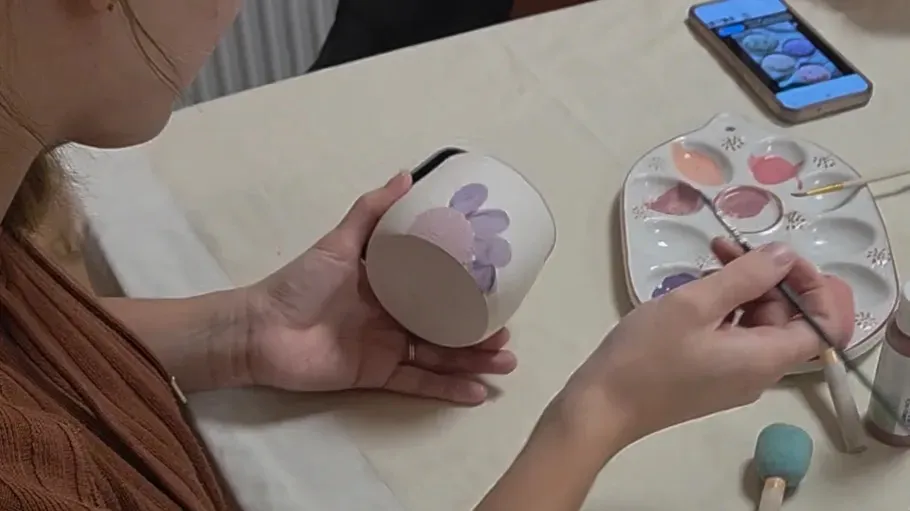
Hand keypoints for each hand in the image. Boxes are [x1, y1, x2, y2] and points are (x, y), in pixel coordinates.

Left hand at [243, 172, 516, 403]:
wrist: (262, 330)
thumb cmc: (299, 283)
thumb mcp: (338, 243)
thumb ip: (371, 212)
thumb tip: (407, 174)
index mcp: (391, 284)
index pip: (438, 288)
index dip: (468, 291)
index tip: (500, 288)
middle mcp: (395, 316)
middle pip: (446, 327)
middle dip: (480, 333)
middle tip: (508, 335)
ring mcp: (388, 348)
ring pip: (440, 357)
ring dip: (473, 362)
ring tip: (506, 363)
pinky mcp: (378, 375)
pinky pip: (418, 383)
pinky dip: (447, 389)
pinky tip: (477, 393)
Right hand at [554, 239, 855, 448]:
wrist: (601, 407)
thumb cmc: (646, 355)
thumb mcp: (694, 305)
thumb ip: (745, 276)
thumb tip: (784, 255)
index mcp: (765, 358)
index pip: (822, 322)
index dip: (811, 284)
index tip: (775, 256)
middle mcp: (759, 372)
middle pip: (787, 318)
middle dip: (765, 277)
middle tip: (724, 246)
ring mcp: (733, 377)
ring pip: (756, 325)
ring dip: (740, 289)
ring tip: (706, 260)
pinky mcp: (710, 378)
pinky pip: (733, 338)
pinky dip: (723, 309)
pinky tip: (693, 291)